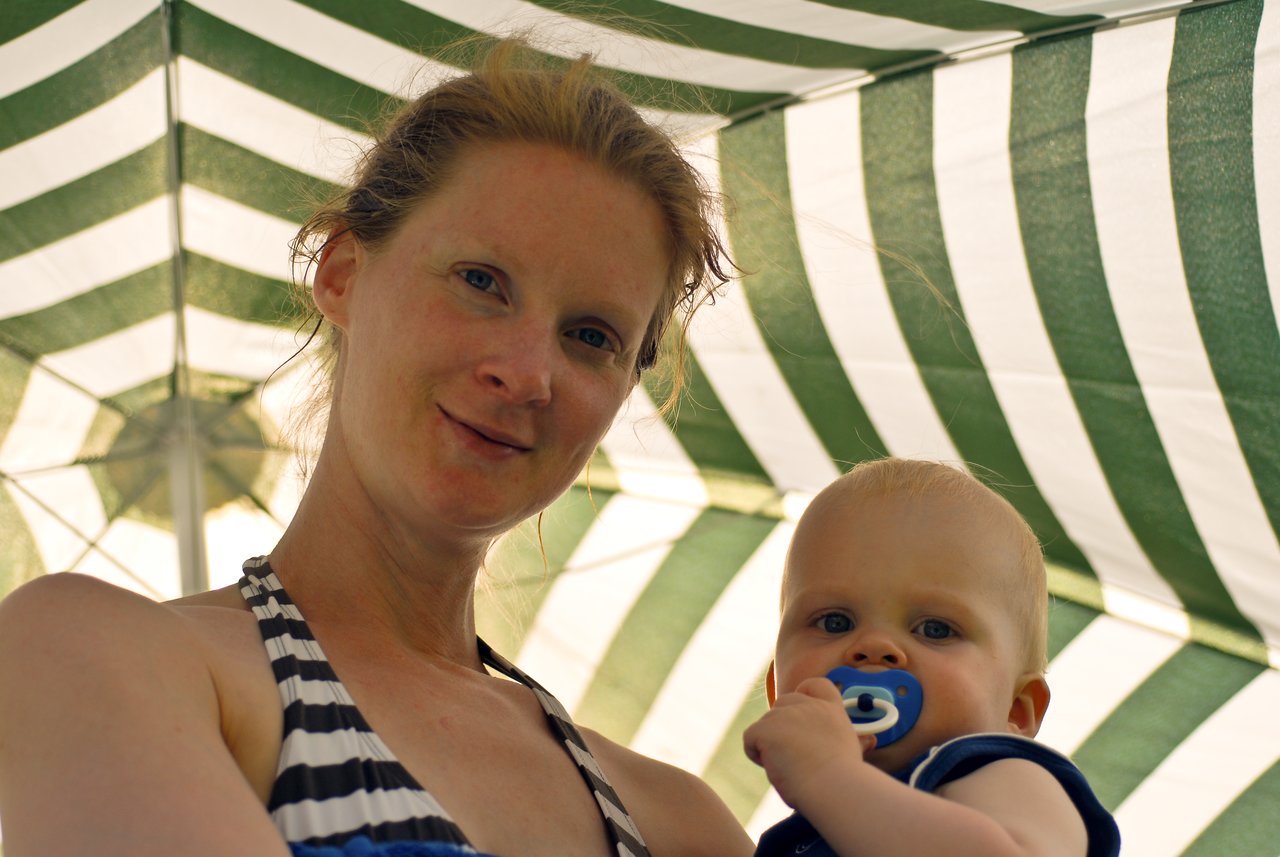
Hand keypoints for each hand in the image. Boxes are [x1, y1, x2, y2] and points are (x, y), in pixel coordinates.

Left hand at [743, 677, 871, 808]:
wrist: (834, 786)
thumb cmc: (845, 777)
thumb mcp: (852, 752)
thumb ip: (856, 742)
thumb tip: (871, 741)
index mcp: (831, 709)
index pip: (816, 685)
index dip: (804, 694)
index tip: (800, 715)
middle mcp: (807, 705)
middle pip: (782, 703)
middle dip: (781, 725)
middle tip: (793, 754)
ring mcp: (784, 714)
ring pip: (765, 725)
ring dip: (770, 745)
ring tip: (790, 767)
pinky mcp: (766, 728)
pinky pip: (750, 740)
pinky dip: (756, 754)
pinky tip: (774, 767)